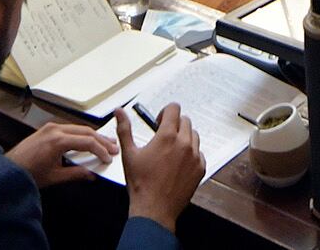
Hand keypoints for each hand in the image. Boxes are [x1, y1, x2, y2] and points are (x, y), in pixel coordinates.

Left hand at [7, 120, 117, 187]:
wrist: (8, 169)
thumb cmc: (29, 174)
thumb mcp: (55, 177)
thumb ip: (76, 174)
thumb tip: (92, 175)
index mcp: (58, 141)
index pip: (87, 142)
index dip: (100, 150)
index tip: (109, 157)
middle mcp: (55, 129)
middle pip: (85, 131)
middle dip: (100, 140)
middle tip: (113, 147)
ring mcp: (50, 127)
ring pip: (78, 128)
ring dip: (92, 135)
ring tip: (105, 142)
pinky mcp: (47, 129)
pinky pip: (69, 128)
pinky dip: (81, 134)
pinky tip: (87, 140)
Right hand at [119, 106, 203, 232]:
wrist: (154, 209)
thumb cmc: (141, 184)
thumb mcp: (128, 154)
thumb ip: (124, 129)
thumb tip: (119, 112)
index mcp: (167, 136)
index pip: (174, 109)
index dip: (165, 112)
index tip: (159, 122)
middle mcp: (184, 143)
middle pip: (185, 121)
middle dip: (174, 125)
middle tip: (163, 137)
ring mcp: (194, 157)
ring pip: (194, 136)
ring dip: (184, 138)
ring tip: (171, 150)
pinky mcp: (200, 169)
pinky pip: (199, 153)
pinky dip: (191, 154)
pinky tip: (179, 163)